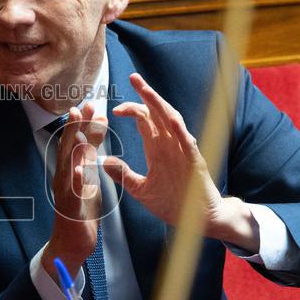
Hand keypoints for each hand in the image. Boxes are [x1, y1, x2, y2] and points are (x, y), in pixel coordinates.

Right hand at [42, 103, 107, 282]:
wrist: (70, 244)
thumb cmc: (79, 213)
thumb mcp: (86, 181)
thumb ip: (88, 161)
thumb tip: (92, 138)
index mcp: (70, 171)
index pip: (75, 142)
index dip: (82, 124)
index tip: (91, 106)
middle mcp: (64, 177)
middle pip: (69, 147)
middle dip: (78, 126)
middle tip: (86, 106)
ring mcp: (65, 192)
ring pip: (69, 165)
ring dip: (74, 146)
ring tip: (81, 128)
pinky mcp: (70, 208)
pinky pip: (73, 192)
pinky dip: (76, 180)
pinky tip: (79, 169)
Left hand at [102, 73, 257, 250]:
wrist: (197, 221)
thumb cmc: (172, 203)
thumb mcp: (139, 189)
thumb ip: (122, 175)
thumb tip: (102, 161)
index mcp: (158, 149)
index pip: (145, 121)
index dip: (131, 110)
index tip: (113, 109)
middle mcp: (170, 145)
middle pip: (158, 114)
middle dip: (146, 95)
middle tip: (133, 77)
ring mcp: (183, 152)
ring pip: (172, 121)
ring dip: (160, 106)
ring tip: (148, 90)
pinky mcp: (194, 163)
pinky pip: (188, 143)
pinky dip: (180, 131)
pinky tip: (171, 119)